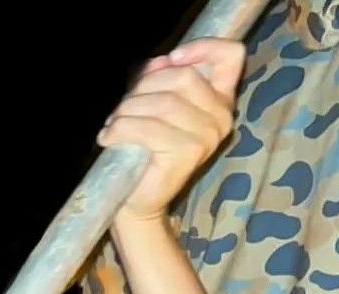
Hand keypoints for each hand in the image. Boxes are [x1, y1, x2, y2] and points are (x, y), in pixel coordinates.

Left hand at [100, 39, 243, 223]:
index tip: (171, 58)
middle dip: (145, 86)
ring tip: (113, 123)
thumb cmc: (146, 150)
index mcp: (221, 99)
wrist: (138, 200)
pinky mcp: (187, 153)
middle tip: (123, 106)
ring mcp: (207, 136)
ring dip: (128, 108)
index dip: (203, 47)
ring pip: (163, 101)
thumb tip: (160, 61)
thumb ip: (164, 77)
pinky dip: (121, 128)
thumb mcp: (156, 105)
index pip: (230, 56)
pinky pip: (148, 128)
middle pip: (183, 76)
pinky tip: (108, 136)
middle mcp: (222, 117)